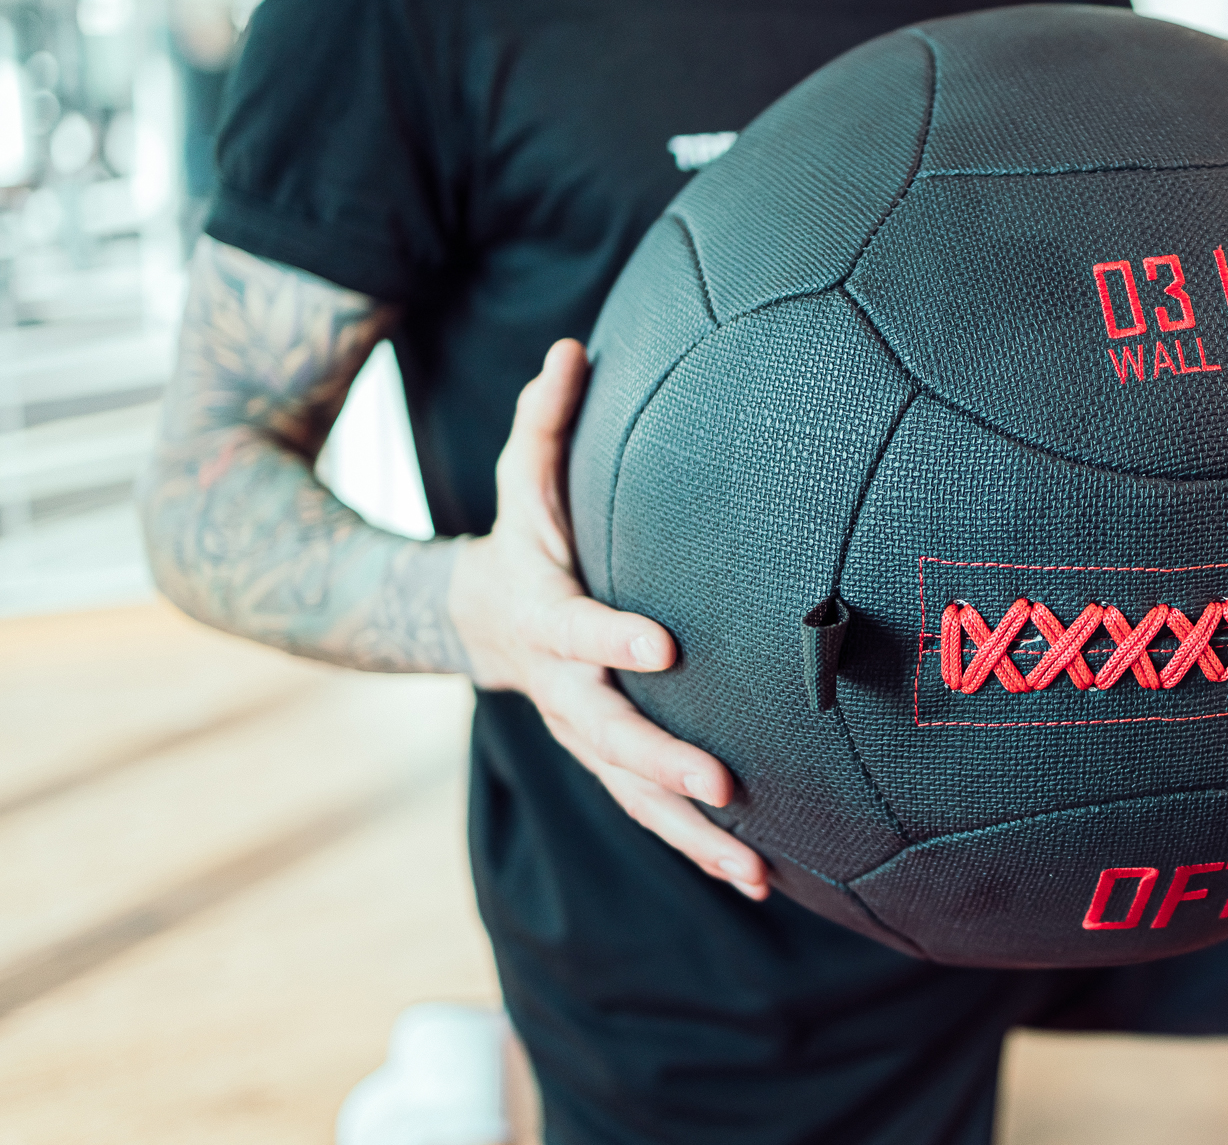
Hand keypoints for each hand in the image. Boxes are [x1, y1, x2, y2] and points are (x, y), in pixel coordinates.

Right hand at [449, 339, 768, 899]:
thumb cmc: (521, 537)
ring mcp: (580, 730)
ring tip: (752, 869)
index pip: (578, 627)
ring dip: (689, 834)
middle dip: (662, 760)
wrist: (474, 616)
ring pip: (630, 792)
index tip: (663, 642)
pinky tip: (752, 878)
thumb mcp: (519, 477)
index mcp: (547, 613)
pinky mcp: (602, 758)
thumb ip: (544, 421)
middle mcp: (562, 685)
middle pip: (607, 731)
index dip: (612, 634)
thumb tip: (571, 348)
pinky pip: (644, 810)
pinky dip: (691, 848)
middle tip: (723, 782)